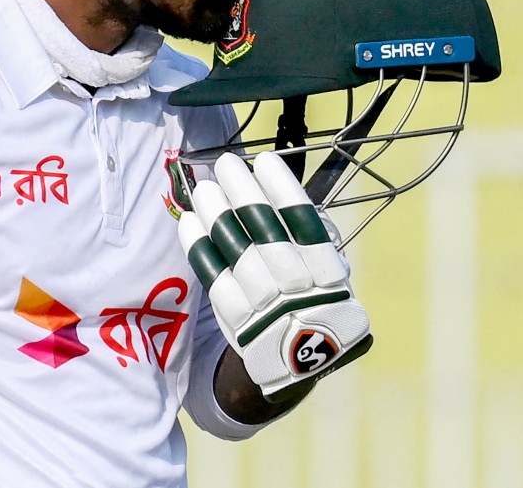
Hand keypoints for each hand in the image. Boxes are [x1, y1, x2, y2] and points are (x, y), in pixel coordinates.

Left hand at [178, 151, 371, 399]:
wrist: (302, 361)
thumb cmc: (318, 301)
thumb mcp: (334, 274)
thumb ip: (314, 237)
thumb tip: (280, 194)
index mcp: (326, 273)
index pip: (303, 221)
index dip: (282, 188)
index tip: (264, 160)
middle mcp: (296, 286)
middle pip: (265, 230)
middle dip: (243, 192)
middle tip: (226, 164)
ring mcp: (265, 304)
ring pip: (237, 250)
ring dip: (217, 215)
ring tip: (204, 188)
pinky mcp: (237, 321)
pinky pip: (215, 278)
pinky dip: (199, 248)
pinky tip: (188, 220)